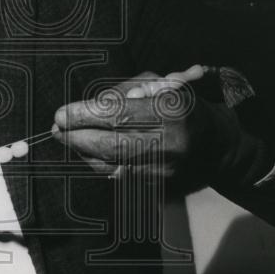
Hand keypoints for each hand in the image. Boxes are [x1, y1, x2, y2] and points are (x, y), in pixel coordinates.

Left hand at [52, 68, 225, 185]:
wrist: (217, 148)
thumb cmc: (183, 108)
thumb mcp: (162, 86)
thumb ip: (126, 91)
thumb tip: (89, 106)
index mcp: (172, 110)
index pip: (118, 114)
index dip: (84, 115)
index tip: (61, 113)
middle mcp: (170, 142)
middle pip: (110, 143)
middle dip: (76, 136)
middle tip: (56, 128)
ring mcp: (165, 169)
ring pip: (110, 163)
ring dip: (82, 152)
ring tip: (66, 137)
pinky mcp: (160, 187)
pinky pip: (118, 176)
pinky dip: (97, 164)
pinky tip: (85, 152)